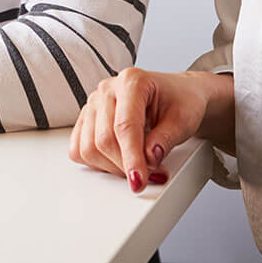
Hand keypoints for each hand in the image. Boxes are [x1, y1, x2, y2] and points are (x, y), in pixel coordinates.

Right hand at [68, 68, 210, 192]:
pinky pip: (78, 149)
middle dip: (125, 165)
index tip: (139, 181)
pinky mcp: (87, 118)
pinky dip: (97, 163)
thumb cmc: (180, 101)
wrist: (178, 95)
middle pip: (103, 139)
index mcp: (132, 81)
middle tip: (150, 174)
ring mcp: (94, 103)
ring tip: (137, 166)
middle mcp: (108, 89)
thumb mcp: (183, 120)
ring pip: (88, 147)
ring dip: (112, 166)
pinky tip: (118, 160)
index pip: (124, 126)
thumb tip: (148, 158)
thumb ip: (165, 139)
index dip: (131, 158)